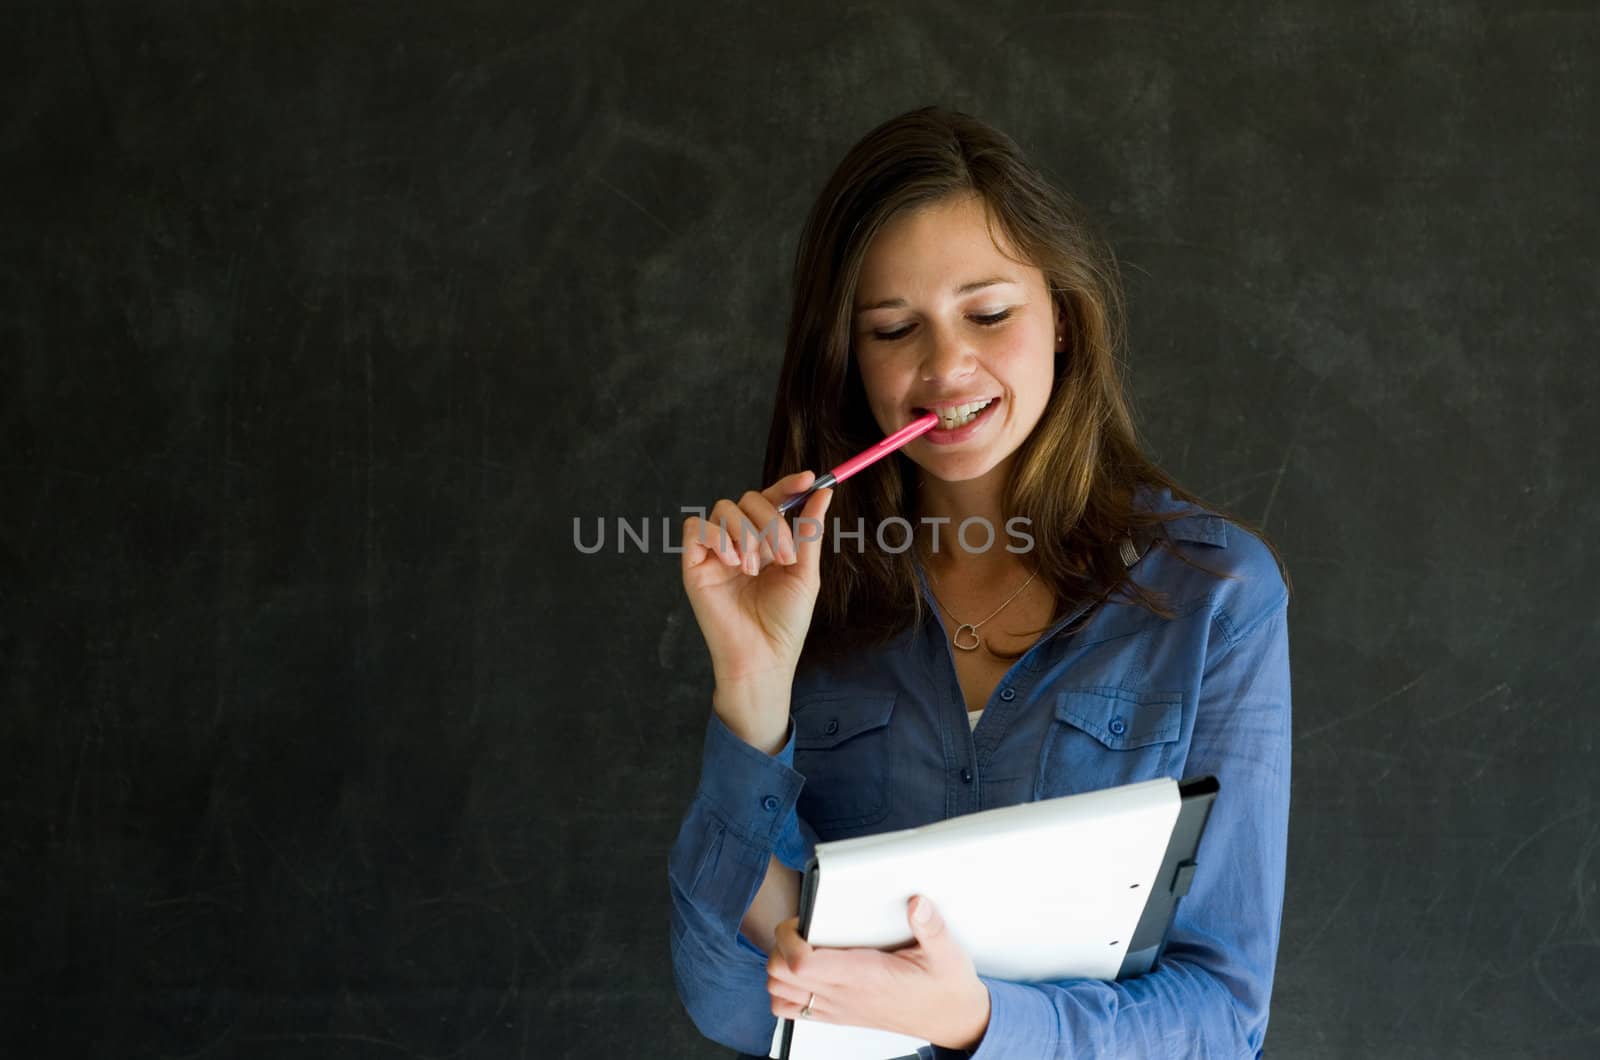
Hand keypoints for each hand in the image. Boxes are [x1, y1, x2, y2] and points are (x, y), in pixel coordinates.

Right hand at [680, 471, 832, 734]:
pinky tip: (733, 563)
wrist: (763, 657)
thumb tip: (824, 492)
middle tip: (782, 556)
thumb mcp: (804, 573)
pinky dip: (717, 537)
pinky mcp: (694, 565)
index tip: (808, 478)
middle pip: (748, 499)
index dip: (787, 485)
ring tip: (755, 568)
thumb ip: (809, 531)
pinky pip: (696, 528)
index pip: (773, 500)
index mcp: (768, 542)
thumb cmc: (785, 623)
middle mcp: (741, 542)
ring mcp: (716, 552)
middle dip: (770, 521)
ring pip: (723, 508)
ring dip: (746, 533)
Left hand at [766, 896, 990, 1050]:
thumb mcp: (947, 954)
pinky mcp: (838, 1015)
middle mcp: (844, 995)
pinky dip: (786, 991)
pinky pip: (793, 1011)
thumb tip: (917, 903)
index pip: (801, 964)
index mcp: (864, 975)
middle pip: (779, 976)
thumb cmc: (945, 988)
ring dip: (779, 968)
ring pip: (780, 994)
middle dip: (779, 946)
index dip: (789, 939)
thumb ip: (931, 926)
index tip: (801, 921)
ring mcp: (838, 1008)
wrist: (952, 1021)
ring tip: (797, 947)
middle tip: (799, 928)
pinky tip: (804, 972)